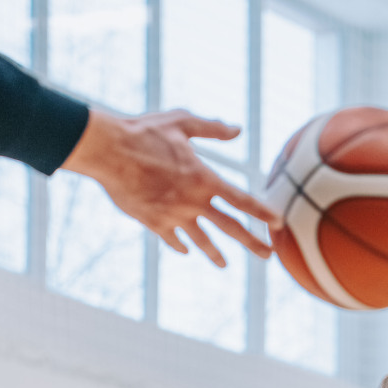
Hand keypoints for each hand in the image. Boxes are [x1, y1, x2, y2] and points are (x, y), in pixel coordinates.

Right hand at [63, 108, 280, 265]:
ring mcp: (174, 216)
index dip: (262, 213)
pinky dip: (181, 245)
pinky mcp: (154, 223)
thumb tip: (237, 130)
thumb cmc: (145, 132)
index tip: (278, 224)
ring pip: (202, 240)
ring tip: (225, 265)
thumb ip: (212, 128)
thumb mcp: (182, 122)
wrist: (109, 151)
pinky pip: (173, 239)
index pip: (242, 201)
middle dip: (252, 242)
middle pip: (230, 227)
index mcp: (204, 179)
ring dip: (215, 253)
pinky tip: (186, 250)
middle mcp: (193, 202)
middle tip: (268, 256)